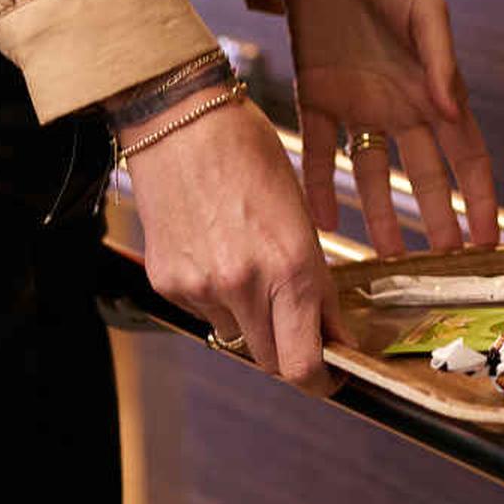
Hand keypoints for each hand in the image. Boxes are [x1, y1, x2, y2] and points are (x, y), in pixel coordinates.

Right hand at [126, 94, 336, 393]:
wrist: (182, 123)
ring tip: (254, 267)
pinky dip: (219, 299)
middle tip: (303, 330)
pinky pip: (204, 313)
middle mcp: (245, 285)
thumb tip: (329, 332)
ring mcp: (202, 288)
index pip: (304, 363)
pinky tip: (219, 253)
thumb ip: (313, 279)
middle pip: (272, 361)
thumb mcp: (299, 213)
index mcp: (291, 265)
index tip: (334, 374)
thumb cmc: (250, 153)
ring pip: (238, 336)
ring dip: (254, 322)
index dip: (323, 380)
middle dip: (292, 352)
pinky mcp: (169, 284)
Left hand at [289, 0, 498, 256]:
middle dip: (435, 220)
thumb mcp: (426, 10)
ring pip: (371, 174)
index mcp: (435, 86)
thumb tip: (455, 114)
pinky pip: (318, 152)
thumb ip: (440, 63)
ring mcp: (358, 103)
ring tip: (383, 258)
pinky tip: (316, 222)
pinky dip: (316, 187)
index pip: (467, 155)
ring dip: (378, 215)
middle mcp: (401, 104)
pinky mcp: (316, 95)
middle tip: (440, 265)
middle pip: (423, 175)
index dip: (479, 197)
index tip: (488, 241)